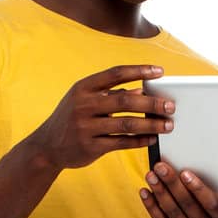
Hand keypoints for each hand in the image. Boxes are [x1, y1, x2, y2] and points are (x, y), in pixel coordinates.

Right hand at [30, 65, 174, 170]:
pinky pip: (121, 143)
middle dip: (152, 103)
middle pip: (125, 100)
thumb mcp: (84, 101)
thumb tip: (142, 92)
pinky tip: (152, 139)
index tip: (160, 72)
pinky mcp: (90, 146)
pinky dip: (139, 141)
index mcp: (83, 87)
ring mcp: (86, 126)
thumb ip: (110, 94)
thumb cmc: (72, 119)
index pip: (116, 73)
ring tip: (168, 125)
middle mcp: (84, 105)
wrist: (46, 147)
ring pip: (126, 124)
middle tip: (170, 106)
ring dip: (151, 125)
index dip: (139, 71)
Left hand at [139, 160, 217, 217]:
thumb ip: (207, 200)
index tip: (184, 172)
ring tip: (150, 175)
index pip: (210, 203)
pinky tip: (145, 192)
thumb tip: (183, 173)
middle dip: (172, 183)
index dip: (198, 188)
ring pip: (172, 212)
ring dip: (159, 192)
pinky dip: (152, 206)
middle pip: (187, 205)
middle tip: (160, 166)